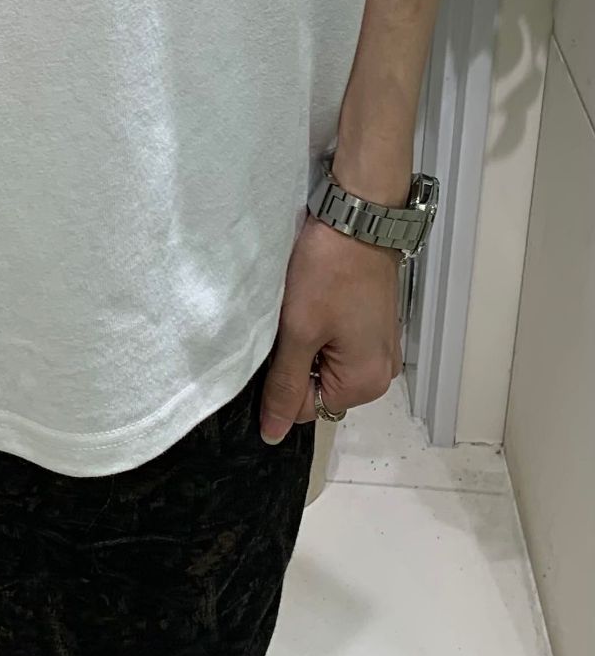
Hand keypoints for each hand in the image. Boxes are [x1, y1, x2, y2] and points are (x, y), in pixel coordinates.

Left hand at [259, 210, 402, 442]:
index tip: (279, 341)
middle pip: (319, 387)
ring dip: (309, 342)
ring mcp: (382, 349)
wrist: (358, 218)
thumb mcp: (298, 332)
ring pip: (326, 363)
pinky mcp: (376, 326)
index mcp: (365, 384)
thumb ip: (284, 387)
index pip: (305, 408)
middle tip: (294, 321)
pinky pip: (340, 344)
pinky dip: (323, 328)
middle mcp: (381, 375)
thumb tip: (272, 436)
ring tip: (306, 308)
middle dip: (298, 359)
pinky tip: (318, 300)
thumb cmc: (327, 274)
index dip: (282, 378)